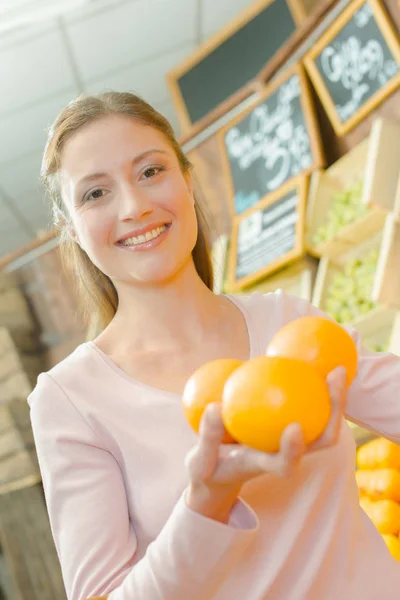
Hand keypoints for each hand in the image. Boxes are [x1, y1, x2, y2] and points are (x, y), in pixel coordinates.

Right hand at [184, 366, 346, 521]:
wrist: (221, 477)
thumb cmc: (210, 471)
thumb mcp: (200, 462)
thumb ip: (208, 437)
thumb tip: (215, 407)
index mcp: (264, 466)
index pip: (285, 464)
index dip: (293, 449)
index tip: (294, 427)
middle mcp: (285, 455)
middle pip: (320, 440)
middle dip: (334, 413)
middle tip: (335, 378)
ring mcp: (290, 443)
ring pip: (322, 423)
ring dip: (334, 398)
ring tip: (337, 368)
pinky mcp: (288, 429)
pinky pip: (307, 408)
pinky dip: (314, 389)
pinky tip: (310, 364)